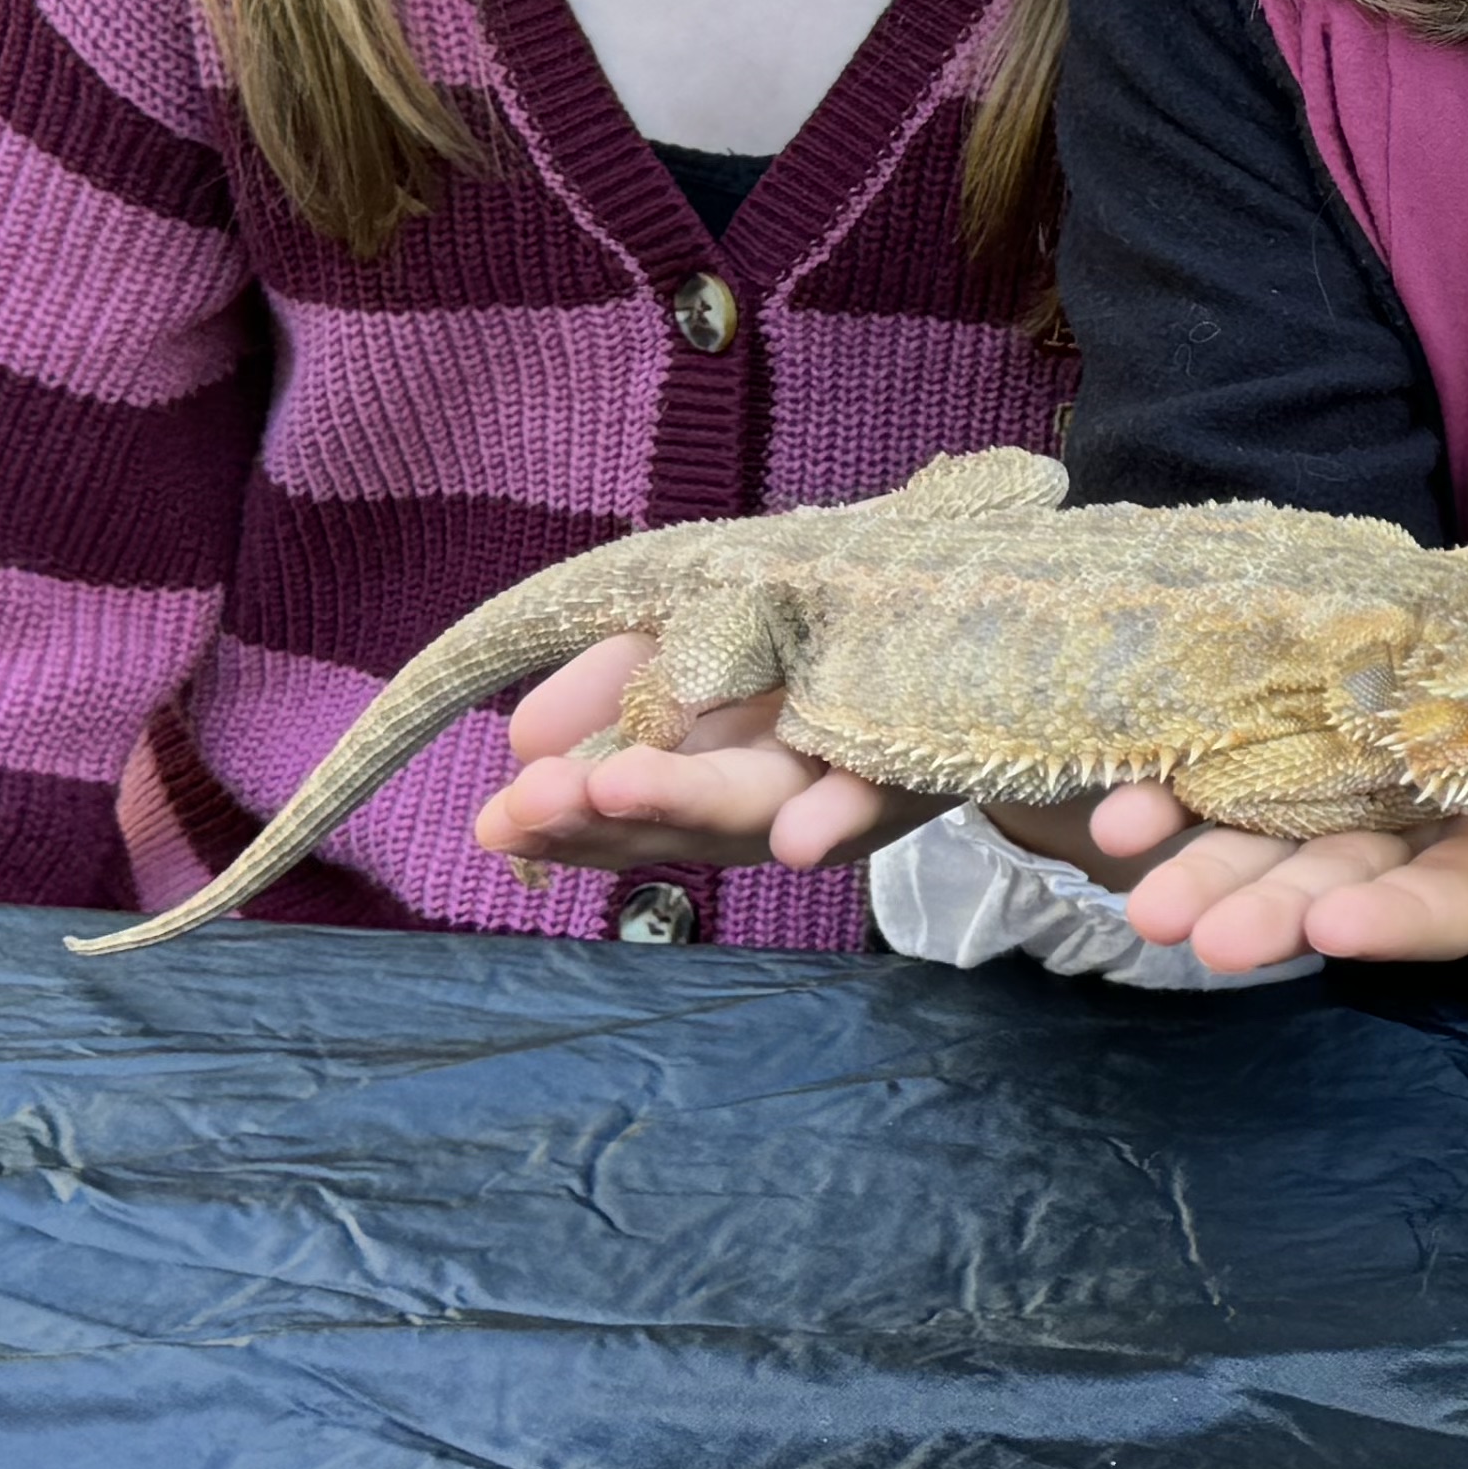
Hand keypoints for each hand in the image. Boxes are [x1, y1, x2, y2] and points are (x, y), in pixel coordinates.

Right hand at [466, 634, 942, 875]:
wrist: (972, 631)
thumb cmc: (817, 631)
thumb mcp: (702, 632)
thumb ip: (620, 680)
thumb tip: (527, 737)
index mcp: (707, 758)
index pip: (616, 791)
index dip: (560, 813)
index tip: (495, 823)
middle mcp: (766, 786)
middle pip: (672, 807)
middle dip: (599, 807)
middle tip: (525, 808)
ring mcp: (834, 779)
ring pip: (751, 801)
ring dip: (685, 799)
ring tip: (615, 787)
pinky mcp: (908, 772)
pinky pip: (872, 796)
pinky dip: (837, 817)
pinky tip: (803, 837)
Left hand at [1098, 722, 1467, 978]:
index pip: (1461, 901)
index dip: (1403, 920)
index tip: (1341, 929)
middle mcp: (1421, 840)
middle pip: (1343, 893)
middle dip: (1270, 914)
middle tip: (1198, 937)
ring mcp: (1350, 802)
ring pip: (1269, 852)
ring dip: (1199, 871)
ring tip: (1134, 886)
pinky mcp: (1296, 750)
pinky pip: (1223, 787)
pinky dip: (1167, 804)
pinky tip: (1113, 813)